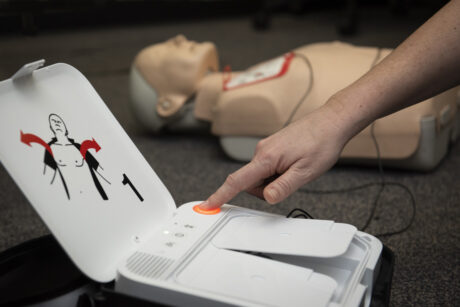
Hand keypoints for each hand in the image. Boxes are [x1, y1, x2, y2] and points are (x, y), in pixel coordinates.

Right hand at [200, 103, 351, 208]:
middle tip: (291, 181)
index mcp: (267, 158)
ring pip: (260, 175)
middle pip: (251, 182)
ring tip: (295, 170)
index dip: (221, 195)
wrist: (331, 122)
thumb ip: (283, 187)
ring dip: (273, 180)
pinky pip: (267, 167)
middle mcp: (262, 150)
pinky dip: (277, 172)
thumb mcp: (305, 172)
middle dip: (266, 189)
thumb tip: (267, 198)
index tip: (207, 205)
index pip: (237, 181)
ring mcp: (267, 147)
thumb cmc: (321, 143)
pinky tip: (294, 165)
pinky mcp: (273, 147)